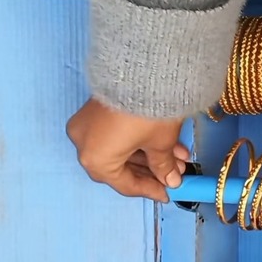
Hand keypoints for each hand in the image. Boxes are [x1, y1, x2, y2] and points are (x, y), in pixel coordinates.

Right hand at [66, 98, 189, 201]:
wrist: (142, 68)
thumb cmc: (147, 111)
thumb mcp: (159, 143)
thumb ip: (163, 166)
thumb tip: (170, 180)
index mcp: (95, 160)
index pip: (124, 184)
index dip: (149, 191)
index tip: (167, 193)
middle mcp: (84, 143)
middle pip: (120, 167)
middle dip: (151, 171)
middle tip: (174, 175)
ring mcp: (88, 124)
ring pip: (120, 149)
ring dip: (149, 155)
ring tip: (177, 158)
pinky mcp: (96, 108)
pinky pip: (116, 134)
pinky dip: (139, 141)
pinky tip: (167, 143)